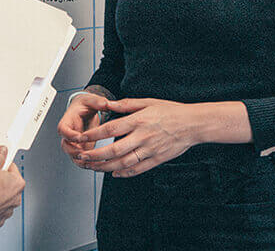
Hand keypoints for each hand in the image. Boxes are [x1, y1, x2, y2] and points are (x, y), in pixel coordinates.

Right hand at [56, 93, 108, 167]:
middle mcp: (69, 133)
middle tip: (84, 154)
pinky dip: (86, 163)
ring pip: (72, 155)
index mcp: (68, 120)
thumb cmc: (86, 104)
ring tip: (91, 163)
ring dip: (80, 160)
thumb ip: (98, 101)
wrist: (86, 109)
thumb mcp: (91, 100)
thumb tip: (105, 103)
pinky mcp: (82, 147)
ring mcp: (75, 142)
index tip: (79, 137)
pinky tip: (95, 164)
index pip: (63, 129)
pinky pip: (81, 158)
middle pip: (65, 146)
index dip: (69, 135)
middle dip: (74, 152)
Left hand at [73, 98, 200, 177]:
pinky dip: (125, 173)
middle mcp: (142, 136)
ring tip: (93, 167)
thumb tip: (108, 104)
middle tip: (82, 156)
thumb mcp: (148, 102)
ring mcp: (150, 150)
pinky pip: (138, 169)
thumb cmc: (171, 111)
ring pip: (124, 163)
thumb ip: (126, 104)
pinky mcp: (157, 159)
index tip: (80, 138)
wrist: (193, 124)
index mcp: (138, 120)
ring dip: (105, 167)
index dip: (93, 135)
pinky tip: (115, 173)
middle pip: (114, 150)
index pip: (110, 129)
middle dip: (95, 155)